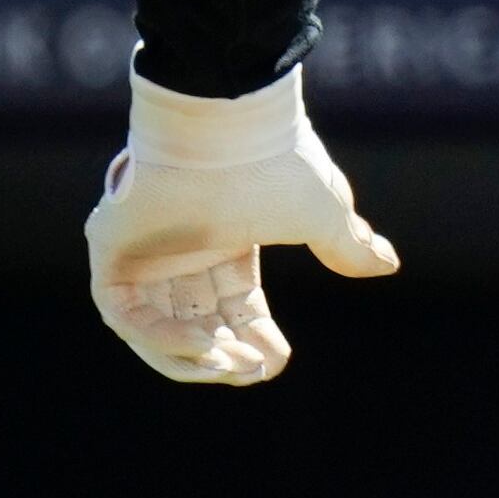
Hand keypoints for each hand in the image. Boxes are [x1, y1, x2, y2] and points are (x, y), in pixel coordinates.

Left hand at [82, 72, 400, 384]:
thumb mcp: (324, 214)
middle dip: (226, 354)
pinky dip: (161, 337)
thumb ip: (349, 244)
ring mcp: (142, 250)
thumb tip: (387, 264)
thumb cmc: (275, 165)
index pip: (234, 306)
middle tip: (254, 370)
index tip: (277, 361)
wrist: (227, 126)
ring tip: (231, 364)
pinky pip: (123, 313)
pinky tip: (204, 344)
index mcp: (226, 239)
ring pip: (154, 328)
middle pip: (196, 322)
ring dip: (193, 356)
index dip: (256, 336)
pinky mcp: (111, 250)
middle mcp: (180, 248)